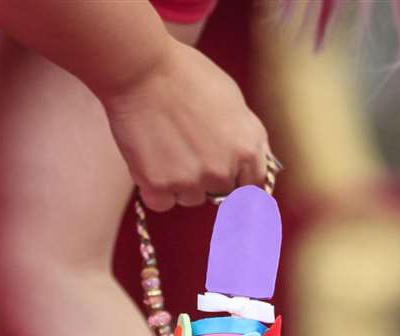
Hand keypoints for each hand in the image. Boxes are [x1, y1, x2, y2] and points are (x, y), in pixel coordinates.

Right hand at [100, 40, 270, 211]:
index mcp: (246, 148)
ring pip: (190, 198)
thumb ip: (248, 136)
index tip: (228, 177)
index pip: (253, 185)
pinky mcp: (158, 186)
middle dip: (208, 177)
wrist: (141, 69)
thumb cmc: (187, 75)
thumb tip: (258, 162)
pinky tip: (150, 159)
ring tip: (166, 146)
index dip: (238, 179)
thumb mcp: (234, 100)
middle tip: (187, 148)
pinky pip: (162, 202)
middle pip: (220, 193)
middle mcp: (222, 170)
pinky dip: (155, 188)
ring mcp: (190, 181)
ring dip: (180, 182)